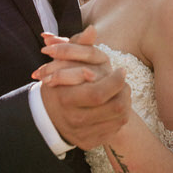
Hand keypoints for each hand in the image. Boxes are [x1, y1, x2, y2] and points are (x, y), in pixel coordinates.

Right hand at [37, 26, 130, 148]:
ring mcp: (82, 134)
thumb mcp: (62, 62)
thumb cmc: (57, 84)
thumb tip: (92, 29)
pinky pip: (116, 129)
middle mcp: (74, 120)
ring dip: (126, 102)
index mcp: (66, 99)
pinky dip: (120, 116)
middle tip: (124, 81)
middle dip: (125, 91)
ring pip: (119, 119)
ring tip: (121, 91)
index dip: (116, 81)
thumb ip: (77, 45)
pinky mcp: (90, 143)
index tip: (121, 70)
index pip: (99, 93)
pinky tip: (114, 104)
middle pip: (114, 108)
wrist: (47, 117)